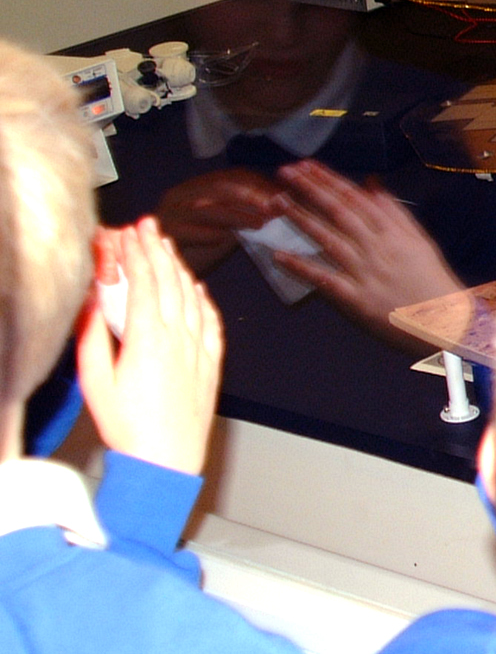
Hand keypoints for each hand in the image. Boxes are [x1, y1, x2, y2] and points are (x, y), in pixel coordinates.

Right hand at [76, 218, 221, 475]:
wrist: (166, 461)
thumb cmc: (127, 427)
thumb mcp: (95, 382)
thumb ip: (92, 337)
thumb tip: (90, 303)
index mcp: (147, 339)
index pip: (143, 282)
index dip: (136, 253)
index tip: (129, 232)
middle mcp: (178, 337)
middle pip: (168, 281)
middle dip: (156, 249)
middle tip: (148, 226)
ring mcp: (199, 348)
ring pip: (191, 296)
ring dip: (178, 267)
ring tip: (166, 246)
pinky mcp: (211, 362)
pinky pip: (210, 320)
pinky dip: (202, 298)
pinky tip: (196, 287)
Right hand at [153, 167, 285, 271]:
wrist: (161, 272)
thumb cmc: (198, 249)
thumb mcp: (228, 227)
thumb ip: (247, 214)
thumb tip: (281, 205)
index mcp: (197, 188)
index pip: (233, 176)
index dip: (261, 184)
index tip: (284, 196)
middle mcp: (181, 195)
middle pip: (220, 188)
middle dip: (252, 196)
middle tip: (276, 207)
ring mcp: (168, 212)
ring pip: (205, 207)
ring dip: (235, 215)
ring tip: (260, 224)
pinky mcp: (160, 233)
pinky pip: (185, 230)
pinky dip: (207, 234)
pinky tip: (227, 240)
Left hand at [271, 161, 464, 350]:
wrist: (444, 321)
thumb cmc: (431, 280)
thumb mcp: (418, 239)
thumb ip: (394, 211)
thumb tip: (370, 182)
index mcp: (393, 231)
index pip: (356, 198)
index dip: (329, 180)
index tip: (307, 165)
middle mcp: (377, 247)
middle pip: (339, 212)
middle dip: (310, 190)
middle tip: (286, 171)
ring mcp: (365, 272)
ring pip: (329, 239)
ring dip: (302, 219)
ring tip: (277, 201)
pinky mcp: (356, 299)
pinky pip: (325, 279)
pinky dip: (302, 268)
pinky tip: (279, 256)